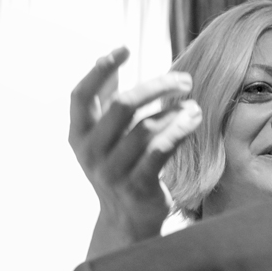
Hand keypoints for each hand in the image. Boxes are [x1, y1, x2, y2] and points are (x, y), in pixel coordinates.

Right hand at [69, 48, 202, 257]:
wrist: (126, 222)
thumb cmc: (120, 168)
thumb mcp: (105, 137)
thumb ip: (105, 103)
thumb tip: (107, 58)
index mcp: (77, 136)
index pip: (81, 95)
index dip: (100, 69)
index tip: (124, 48)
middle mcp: (91, 153)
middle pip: (122, 105)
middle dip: (157, 86)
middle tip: (184, 79)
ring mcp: (113, 171)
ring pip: (146, 127)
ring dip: (175, 110)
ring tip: (194, 104)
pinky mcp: (137, 185)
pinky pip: (161, 148)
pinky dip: (179, 128)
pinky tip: (193, 118)